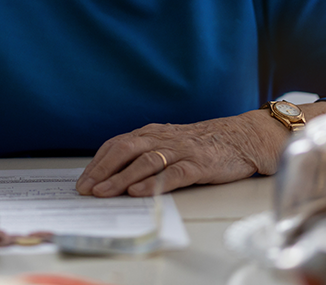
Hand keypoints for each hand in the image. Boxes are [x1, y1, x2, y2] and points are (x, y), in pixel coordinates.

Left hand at [75, 110, 287, 197]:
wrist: (242, 136)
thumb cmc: (203, 144)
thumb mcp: (170, 143)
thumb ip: (146, 153)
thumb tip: (114, 175)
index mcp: (153, 133)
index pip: (117, 144)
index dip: (98, 162)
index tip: (82, 181)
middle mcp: (163, 138)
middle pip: (125, 149)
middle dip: (102, 170)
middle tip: (86, 189)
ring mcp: (181, 150)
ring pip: (145, 161)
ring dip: (121, 177)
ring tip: (104, 193)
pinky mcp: (199, 164)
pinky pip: (173, 173)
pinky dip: (153, 182)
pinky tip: (138, 191)